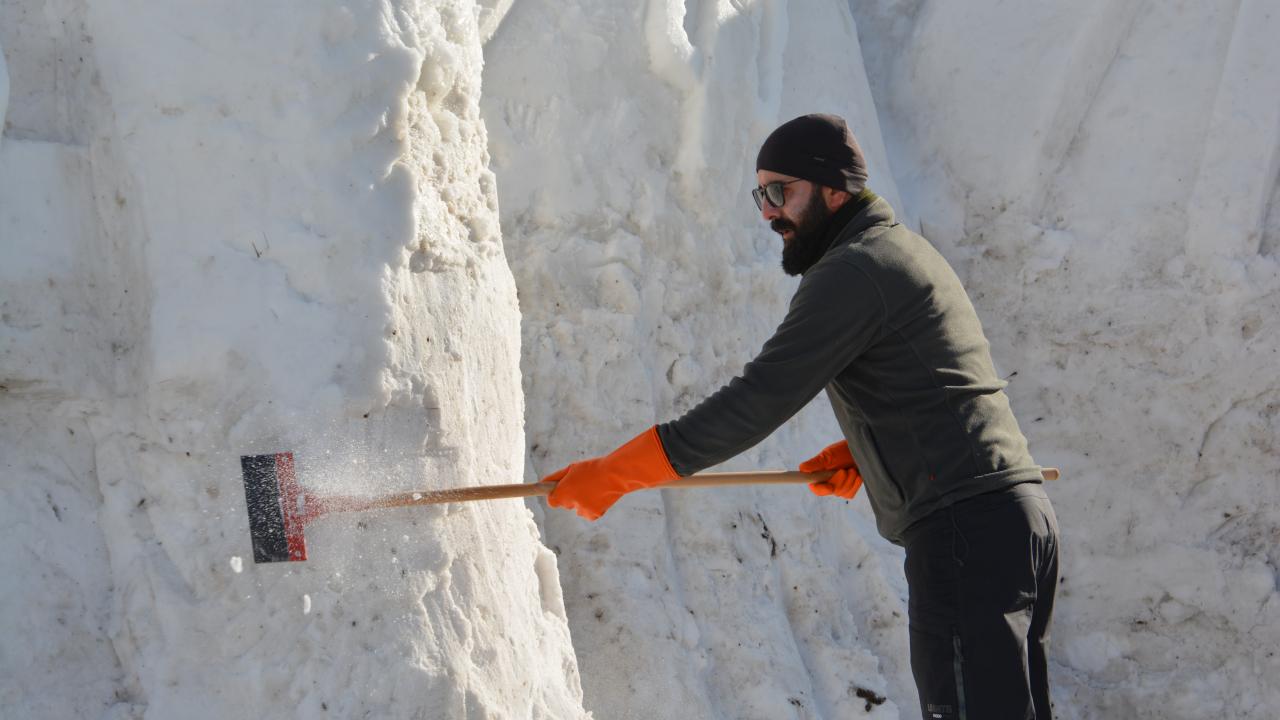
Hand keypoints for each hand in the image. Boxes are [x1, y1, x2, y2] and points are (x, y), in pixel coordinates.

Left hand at [540, 426, 678, 520]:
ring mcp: (583, 511)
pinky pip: (590, 512)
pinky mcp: (595, 515)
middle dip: (571, 496)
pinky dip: (593, 506)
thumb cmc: (593, 469)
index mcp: (563, 492)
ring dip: (583, 501)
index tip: (559, 490)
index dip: (555, 495)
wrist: (616, 475)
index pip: (552, 501)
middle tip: (582, 484)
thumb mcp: (572, 468)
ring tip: (594, 488)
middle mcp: (571, 504)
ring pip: (579, 509)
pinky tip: (600, 495)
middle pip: (566, 504)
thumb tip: (542, 483)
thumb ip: (555, 478)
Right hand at [800, 440, 861, 498]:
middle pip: (831, 491)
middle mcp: (826, 483)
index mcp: (817, 475)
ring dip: (849, 481)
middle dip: (840, 481)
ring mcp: (837, 487)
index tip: (830, 486)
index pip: (815, 488)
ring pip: (841, 493)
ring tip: (852, 470)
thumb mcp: (828, 455)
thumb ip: (815, 463)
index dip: (821, 489)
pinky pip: (850, 494)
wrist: (859, 451)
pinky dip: (855, 484)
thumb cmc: (842, 450)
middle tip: (844, 470)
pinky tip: (857, 476)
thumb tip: (802, 468)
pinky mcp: (848, 490)